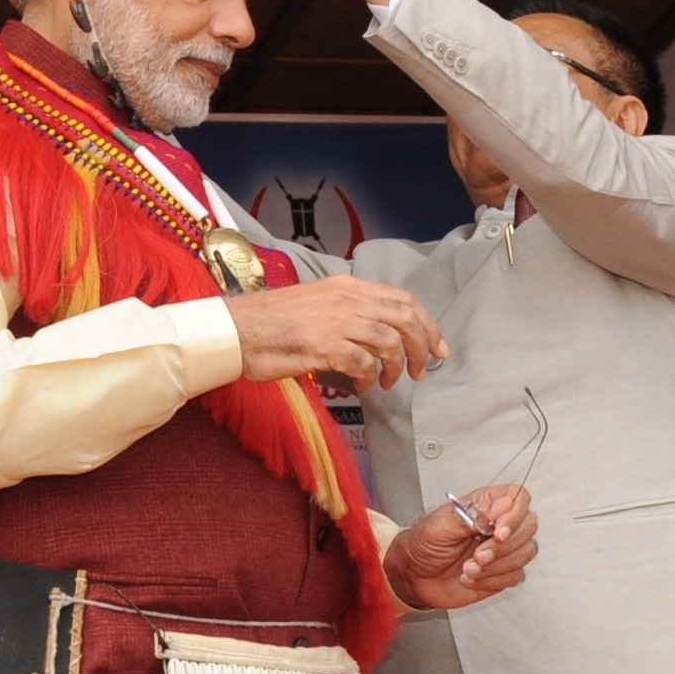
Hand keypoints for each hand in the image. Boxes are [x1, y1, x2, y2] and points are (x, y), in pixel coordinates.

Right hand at [226, 276, 444, 387]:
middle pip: (404, 317)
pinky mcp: (323, 345)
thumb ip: (348, 312)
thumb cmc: (272, 323)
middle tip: (423, 369)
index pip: (402, 298)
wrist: (237, 330)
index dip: (427, 324)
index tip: (437, 346)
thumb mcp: (316, 304)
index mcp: (346, 286)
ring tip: (389, 382)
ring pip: (390, 340)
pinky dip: (369, 378)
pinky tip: (363, 387)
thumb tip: (377, 336)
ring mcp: (335, 321)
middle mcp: (346, 299)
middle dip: (423, 346)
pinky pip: (363, 364)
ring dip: (397, 366)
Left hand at [388, 487, 535, 610]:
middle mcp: (499, 525)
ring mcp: (503, 549)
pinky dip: (491, 580)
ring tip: (468, 567)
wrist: (414, 575)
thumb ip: (474, 514)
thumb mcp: (442, 525)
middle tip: (477, 555)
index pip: (519, 498)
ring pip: (525, 553)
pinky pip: (515, 576)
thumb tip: (503, 503)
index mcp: (486, 505)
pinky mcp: (502, 572)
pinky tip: (471, 578)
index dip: (514, 515)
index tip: (498, 532)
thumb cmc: (424, 544)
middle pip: (528, 526)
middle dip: (503, 546)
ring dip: (496, 566)